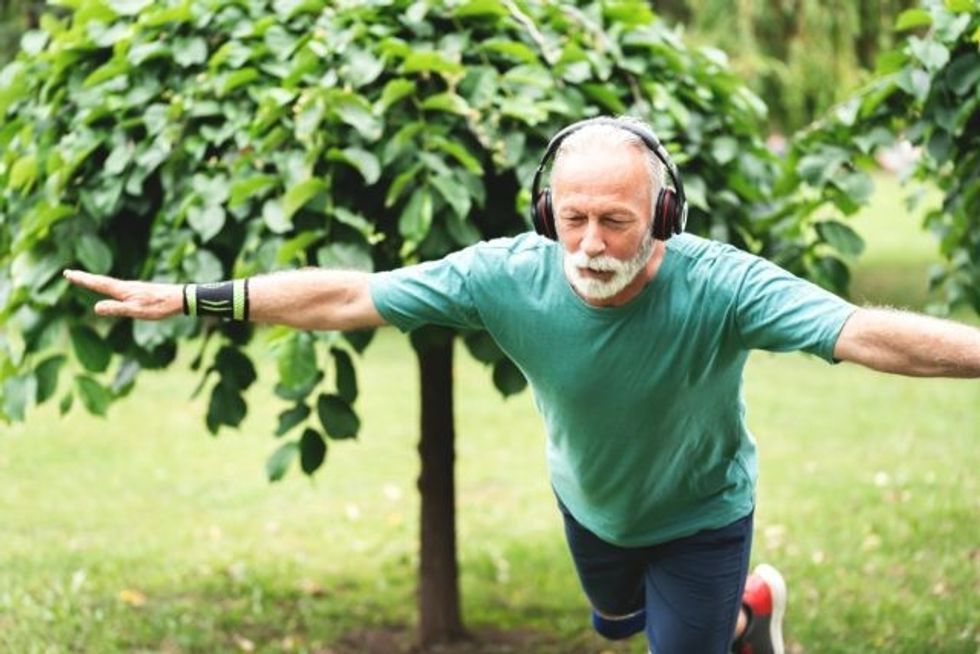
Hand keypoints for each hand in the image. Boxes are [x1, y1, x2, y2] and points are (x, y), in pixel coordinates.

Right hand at [63, 270, 182, 319]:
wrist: (179, 298)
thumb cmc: (159, 306)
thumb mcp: (137, 311)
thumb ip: (117, 309)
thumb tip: (95, 308)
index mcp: (123, 290)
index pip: (97, 284)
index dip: (82, 279)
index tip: (67, 273)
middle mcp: (126, 286)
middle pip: (101, 281)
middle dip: (84, 278)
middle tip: (69, 273)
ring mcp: (133, 287)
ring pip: (109, 283)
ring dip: (95, 281)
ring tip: (84, 279)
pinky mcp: (140, 290)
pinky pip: (118, 287)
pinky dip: (107, 285)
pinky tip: (111, 289)